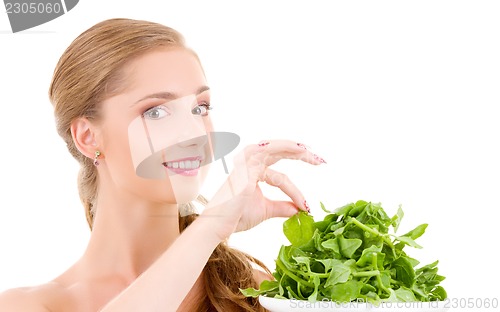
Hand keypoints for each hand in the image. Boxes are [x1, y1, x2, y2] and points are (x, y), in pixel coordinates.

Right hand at [201, 139, 325, 240]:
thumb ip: (283, 207)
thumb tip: (300, 210)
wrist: (220, 225)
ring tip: (311, 152)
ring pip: (274, 148)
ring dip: (293, 148)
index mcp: (254, 173)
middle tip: (320, 161)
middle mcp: (250, 164)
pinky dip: (285, 150)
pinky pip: (270, 156)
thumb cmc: (237, 217)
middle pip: (279, 153)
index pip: (281, 175)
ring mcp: (247, 163)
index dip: (296, 190)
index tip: (308, 206)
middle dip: (300, 155)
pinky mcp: (246, 167)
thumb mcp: (266, 210)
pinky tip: (299, 149)